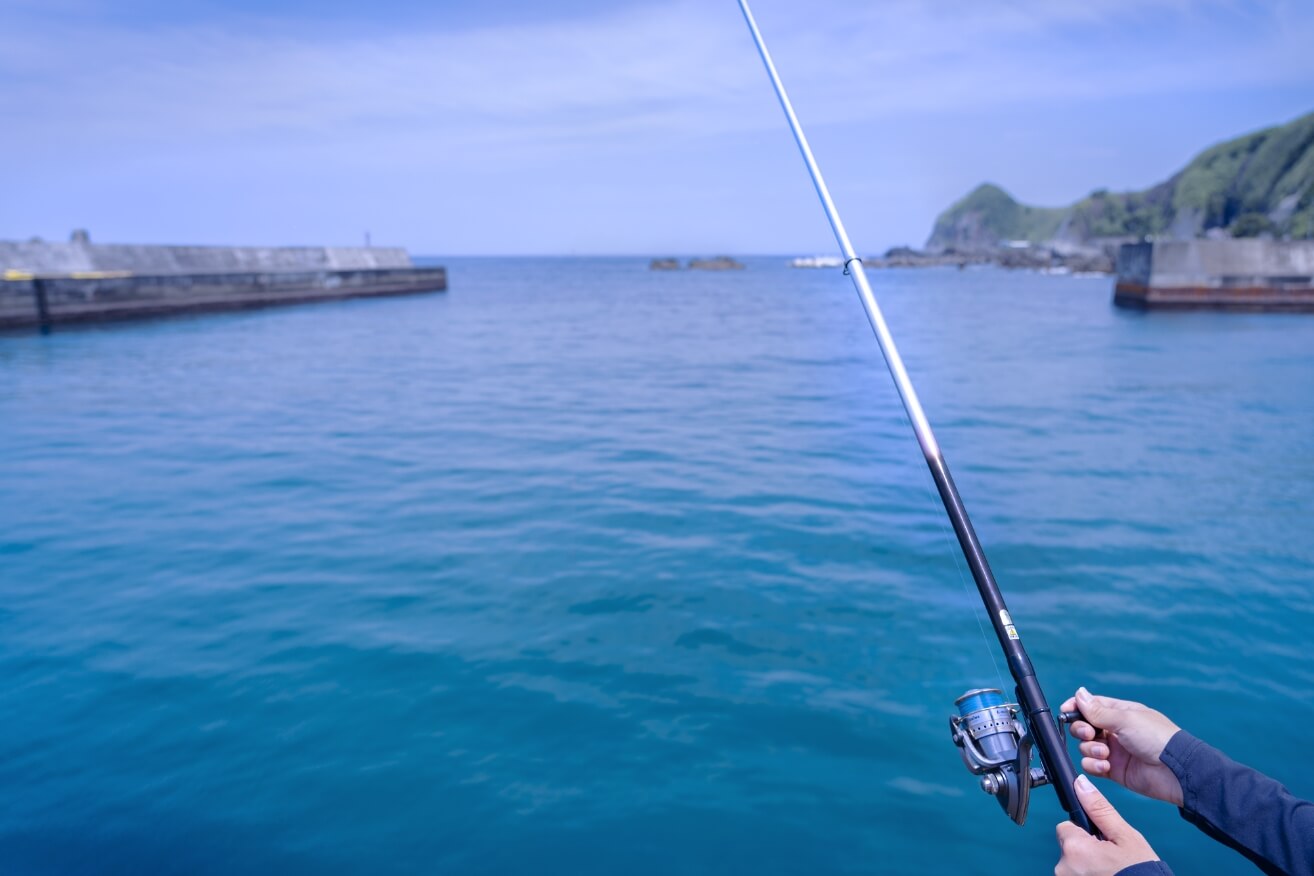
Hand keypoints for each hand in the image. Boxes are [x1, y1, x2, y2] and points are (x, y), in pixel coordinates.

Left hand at [1055, 774, 1159, 875]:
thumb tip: (1080, 784)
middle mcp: (1063, 869)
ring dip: (1088, 866)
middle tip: (1111, 860)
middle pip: (1069, 847)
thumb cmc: (1141, 873)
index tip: (1102, 841)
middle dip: (1087, 850)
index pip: (1066, 827)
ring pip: (1073, 865)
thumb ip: (1099, 809)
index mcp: (1074, 849)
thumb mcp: (1124, 836)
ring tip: (1111, 872)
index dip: (1085, 832)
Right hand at [1061, 687, 1182, 805]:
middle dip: (1082, 730)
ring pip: (1086, 747)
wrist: (1176, 772)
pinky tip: (1105, 766)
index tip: (1065, 711)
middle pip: (1084, 726)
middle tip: (1089, 734)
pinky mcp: (1114, 770)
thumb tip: (1079, 693)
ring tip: (1105, 753)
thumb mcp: (1125, 719)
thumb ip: (1098, 711)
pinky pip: (1092, 765)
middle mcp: (1115, 730)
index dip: (1076, 707)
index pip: (1091, 706)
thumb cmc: (1157, 738)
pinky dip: (1094, 765)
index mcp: (1120, 713)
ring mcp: (1114, 750)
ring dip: (1090, 750)